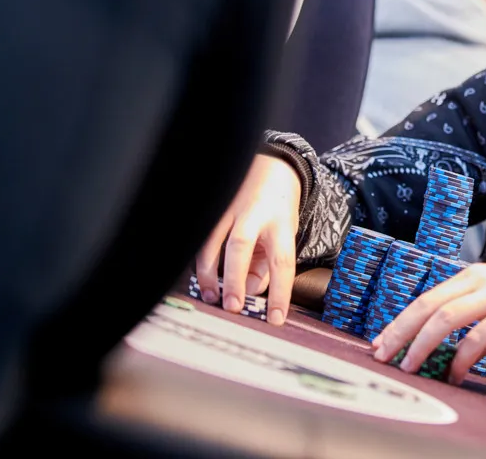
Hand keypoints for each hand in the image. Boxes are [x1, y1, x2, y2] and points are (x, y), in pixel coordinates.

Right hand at [195, 154, 301, 325]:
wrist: (272, 165)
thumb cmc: (279, 207)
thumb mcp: (286, 233)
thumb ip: (267, 264)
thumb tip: (248, 292)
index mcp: (280, 222)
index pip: (282, 261)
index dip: (279, 292)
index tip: (275, 319)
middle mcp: (253, 213)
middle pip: (241, 245)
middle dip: (234, 278)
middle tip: (232, 306)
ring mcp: (228, 208)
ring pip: (211, 241)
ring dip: (208, 273)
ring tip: (212, 296)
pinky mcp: (213, 208)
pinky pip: (201, 238)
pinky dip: (200, 261)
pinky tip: (203, 278)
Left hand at [371, 263, 485, 384]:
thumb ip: (469, 321)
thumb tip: (442, 351)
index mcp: (470, 276)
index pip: (426, 298)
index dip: (400, 321)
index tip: (380, 342)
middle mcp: (478, 281)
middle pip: (428, 306)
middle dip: (401, 333)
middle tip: (384, 355)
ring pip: (446, 319)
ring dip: (423, 345)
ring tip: (410, 367)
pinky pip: (477, 338)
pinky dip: (461, 358)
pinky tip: (455, 374)